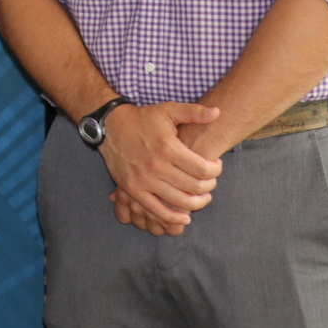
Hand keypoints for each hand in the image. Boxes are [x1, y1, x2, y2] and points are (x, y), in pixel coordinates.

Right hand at [96, 103, 222, 234]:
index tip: (215, 167)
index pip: (203, 169)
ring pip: (180, 201)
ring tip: (202, 197)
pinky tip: (185, 216)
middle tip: (211, 183)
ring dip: (197, 203)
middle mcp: (157, 166)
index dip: (216, 170)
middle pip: (195, 187)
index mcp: (168, 147)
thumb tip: (217, 112)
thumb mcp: (168, 110)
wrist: (111, 126)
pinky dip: (173, 217)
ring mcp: (144, 180)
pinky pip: (157, 210)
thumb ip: (194, 112)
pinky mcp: (132, 189)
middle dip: (209, 187)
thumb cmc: (143, 118)